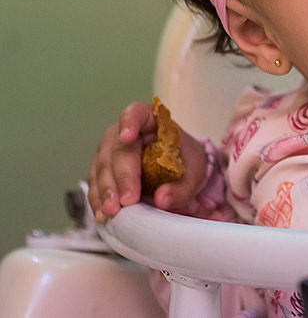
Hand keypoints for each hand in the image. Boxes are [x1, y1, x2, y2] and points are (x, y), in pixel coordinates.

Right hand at [87, 101, 208, 223]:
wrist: (176, 170)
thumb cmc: (184, 163)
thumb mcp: (193, 173)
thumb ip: (182, 186)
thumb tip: (162, 199)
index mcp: (151, 121)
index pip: (137, 113)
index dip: (130, 122)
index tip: (127, 137)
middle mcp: (125, 132)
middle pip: (118, 149)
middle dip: (121, 177)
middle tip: (127, 200)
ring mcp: (109, 150)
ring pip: (101, 167)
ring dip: (106, 191)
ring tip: (112, 211)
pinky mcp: (101, 169)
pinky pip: (95, 183)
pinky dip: (98, 200)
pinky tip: (103, 214)